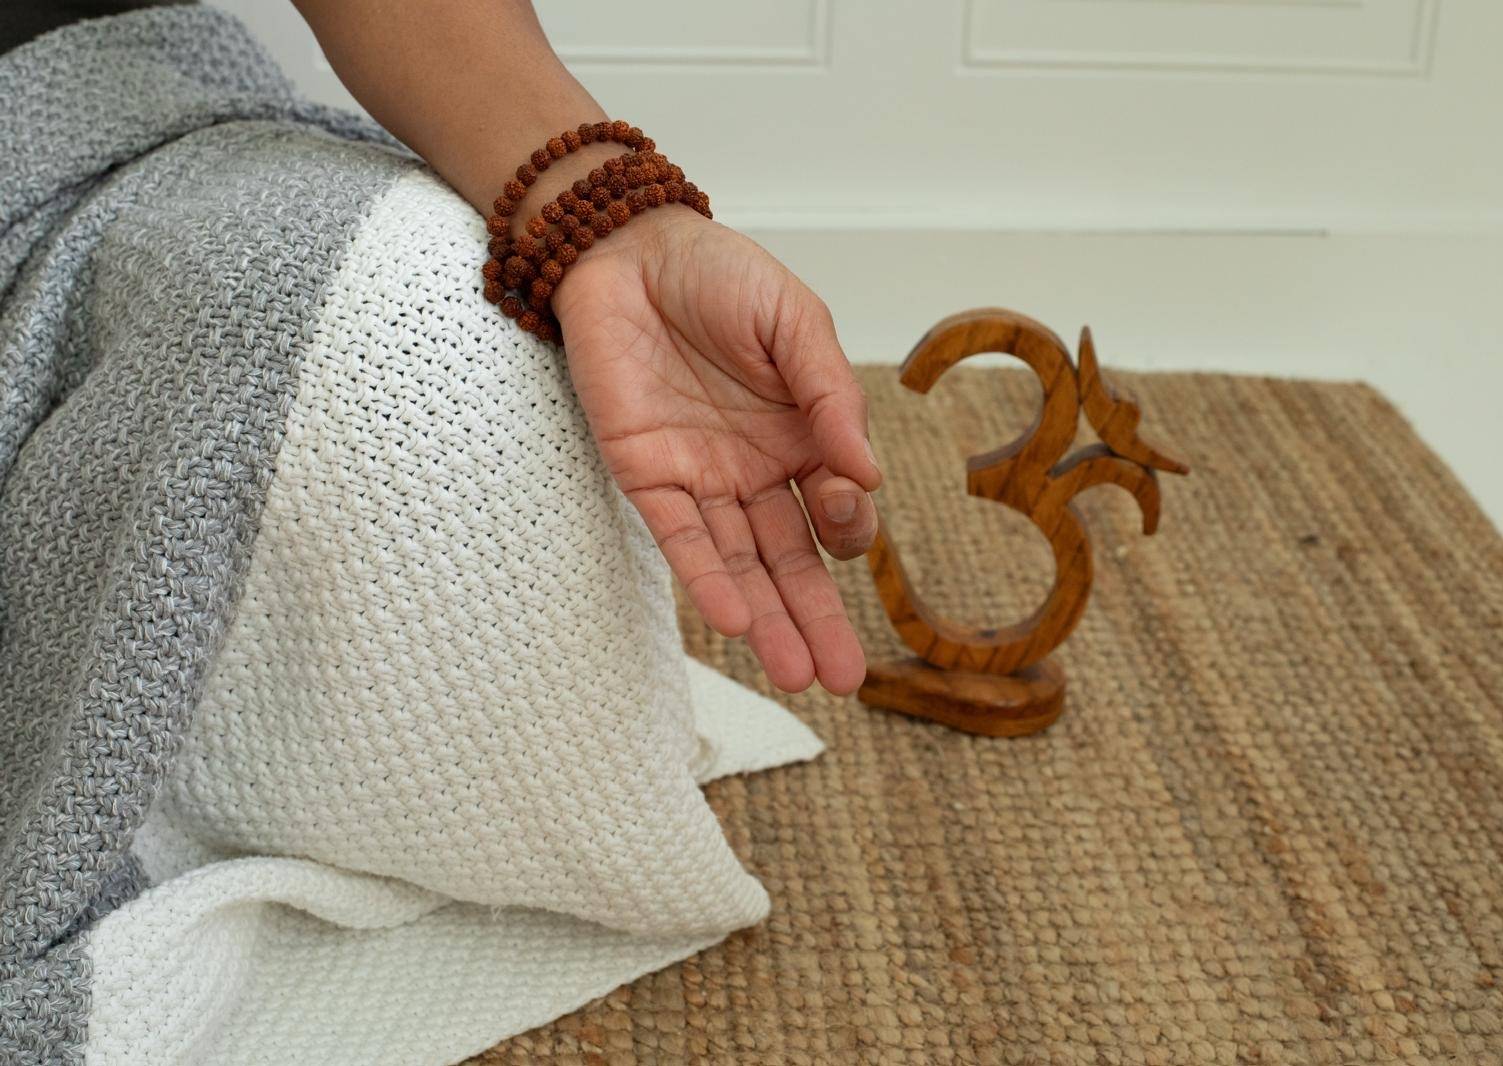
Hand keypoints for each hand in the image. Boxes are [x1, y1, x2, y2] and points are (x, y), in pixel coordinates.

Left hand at [552, 207, 879, 694]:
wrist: (626, 247)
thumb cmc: (720, 275)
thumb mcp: (796, 322)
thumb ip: (830, 394)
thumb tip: (869, 474)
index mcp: (804, 437)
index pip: (837, 508)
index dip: (846, 520)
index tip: (843, 504)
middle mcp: (756, 471)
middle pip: (792, 561)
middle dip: (818, 620)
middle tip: (844, 678)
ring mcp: (702, 479)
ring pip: (741, 567)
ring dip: (768, 621)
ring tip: (800, 677)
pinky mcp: (645, 476)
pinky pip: (681, 540)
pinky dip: (707, 581)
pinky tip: (735, 622)